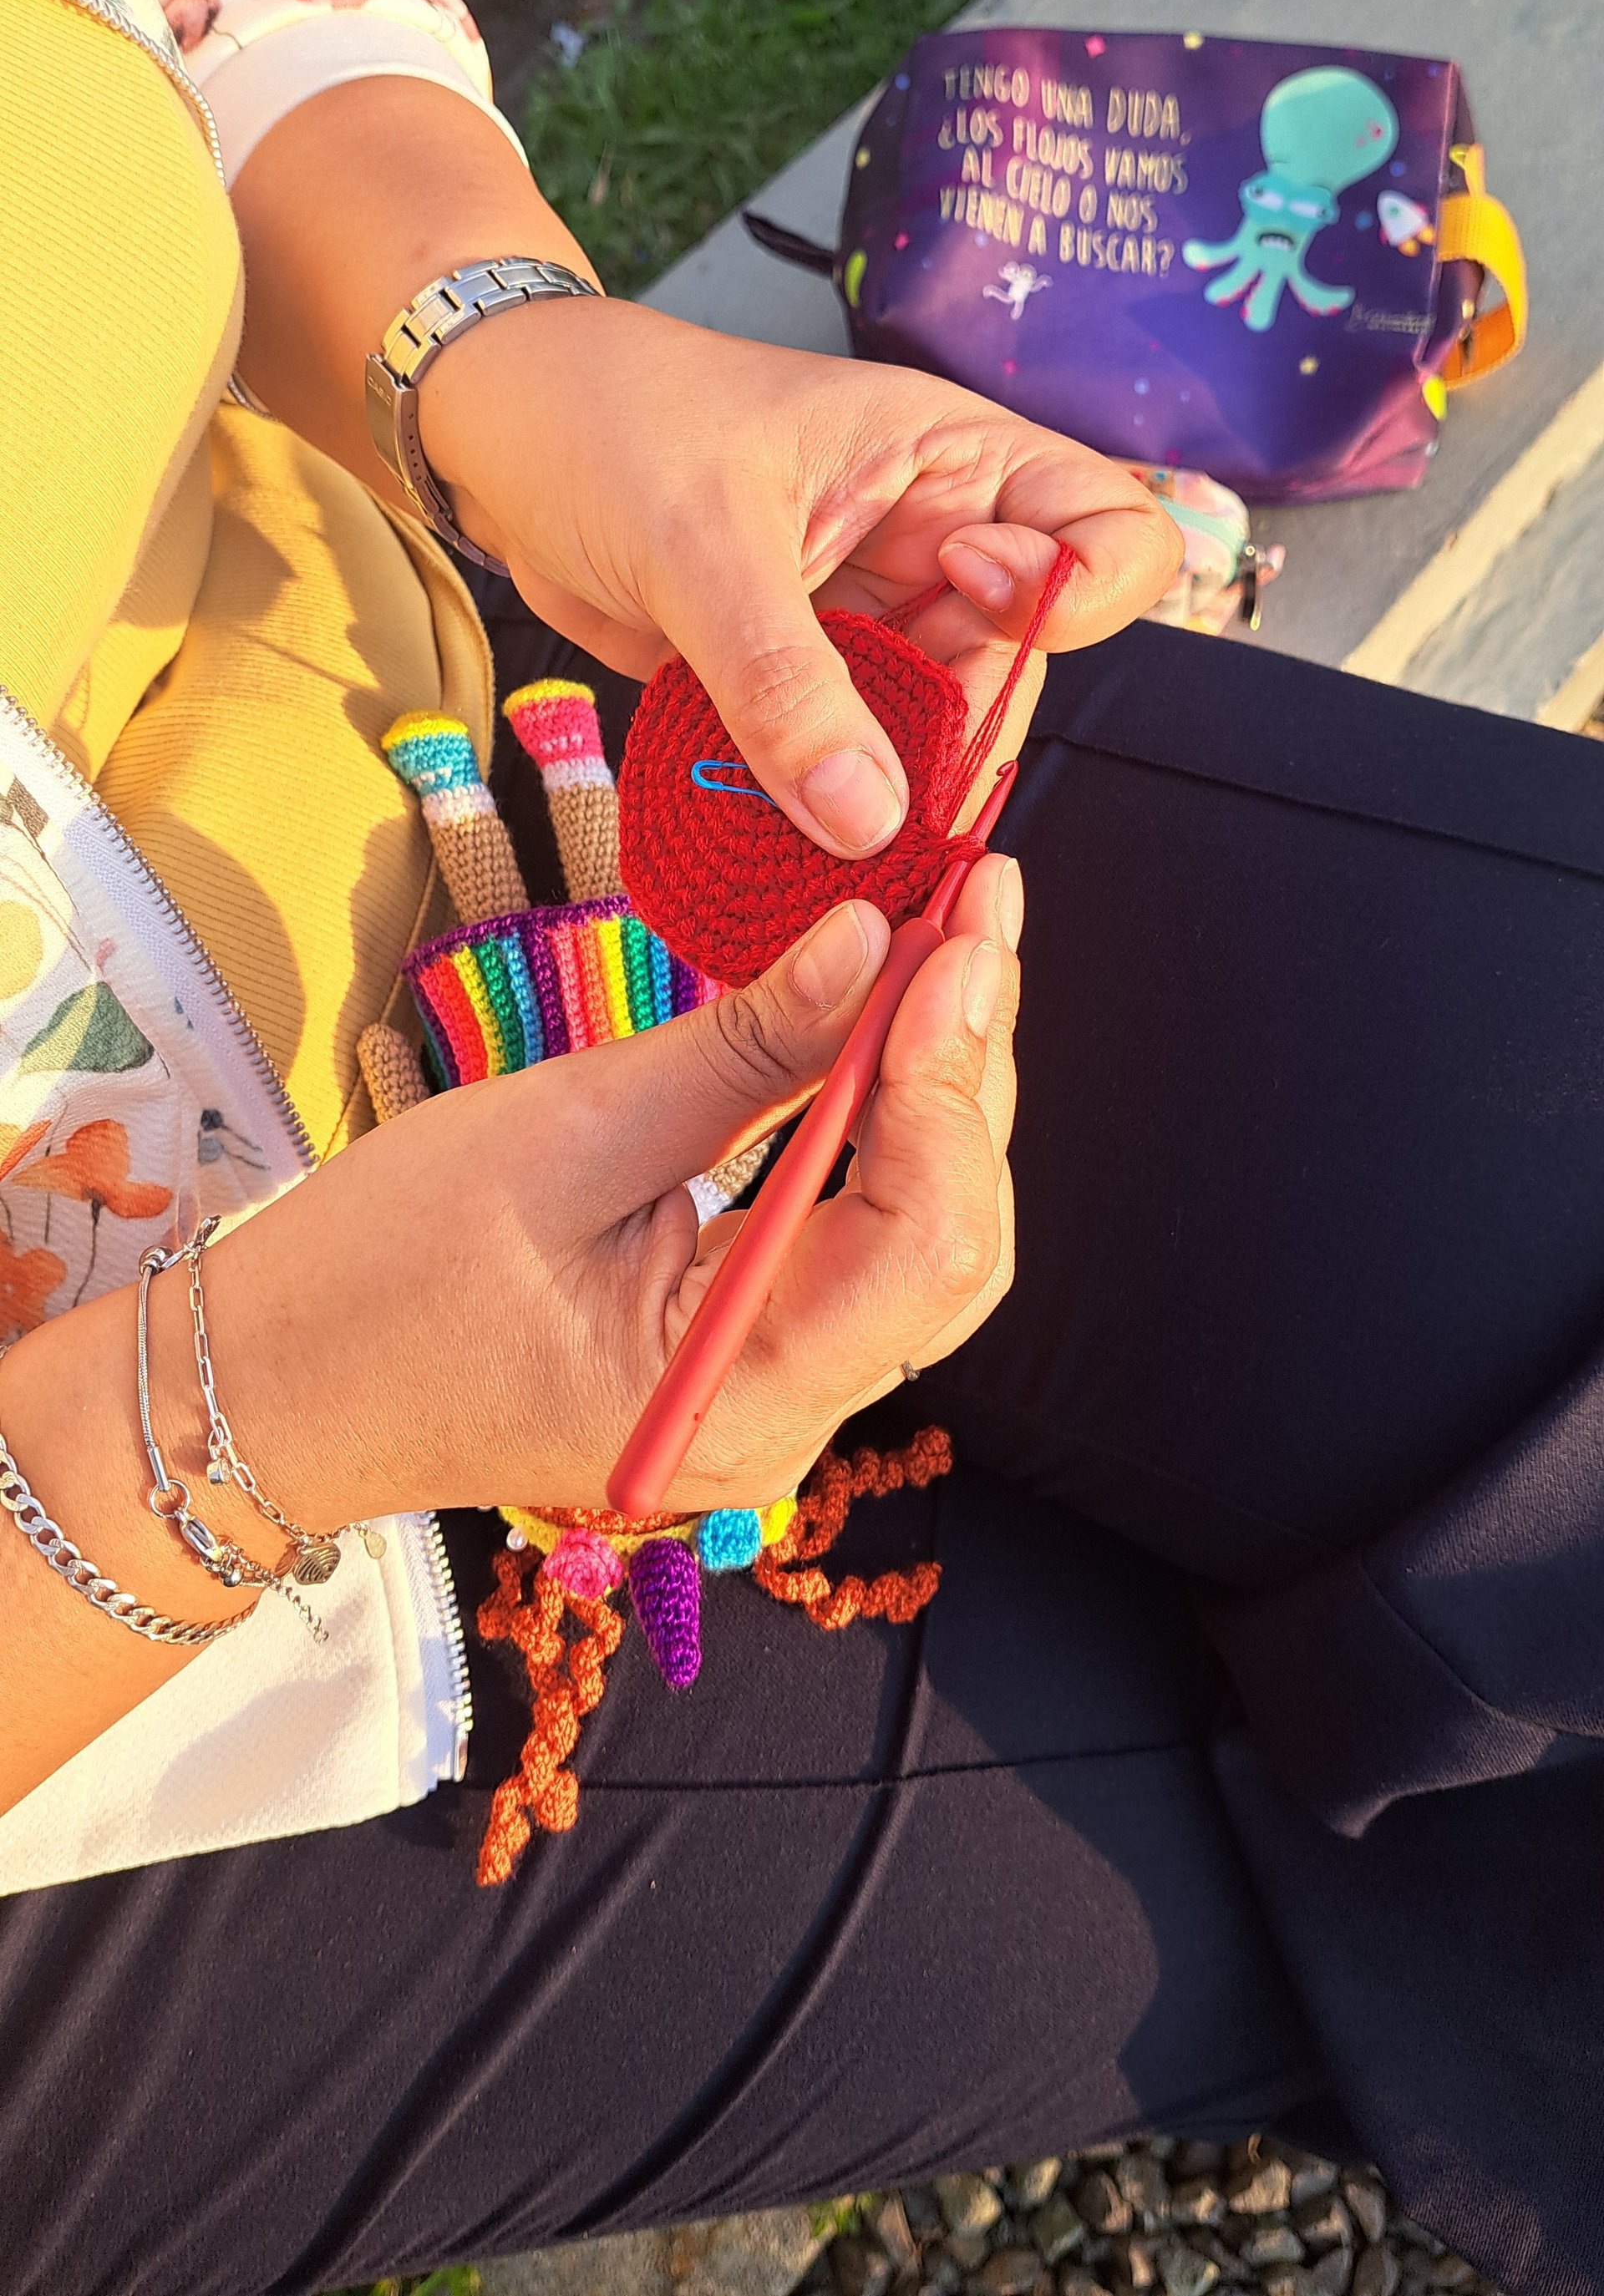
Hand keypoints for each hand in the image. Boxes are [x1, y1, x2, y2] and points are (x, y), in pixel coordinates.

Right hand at [201, 855, 1020, 1522]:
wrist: (274, 1387)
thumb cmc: (379, 1278)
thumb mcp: (566, 1130)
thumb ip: (740, 1049)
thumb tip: (873, 942)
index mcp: (737, 1393)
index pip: (922, 1238)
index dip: (954, 1073)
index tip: (960, 935)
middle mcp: (782, 1420)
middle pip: (950, 1240)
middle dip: (971, 1068)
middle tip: (977, 910)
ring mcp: (771, 1397)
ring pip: (922, 1242)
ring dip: (940, 1092)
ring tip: (950, 947)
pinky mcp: (747, 1354)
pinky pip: (859, 1244)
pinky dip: (884, 1132)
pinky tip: (890, 1031)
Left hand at [422, 294, 1179, 856]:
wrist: (493, 433)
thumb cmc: (603, 421)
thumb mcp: (699, 546)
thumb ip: (785, 685)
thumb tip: (869, 818)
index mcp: (948, 458)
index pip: (1107, 528)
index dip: (1079, 590)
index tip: (984, 610)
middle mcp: (932, 540)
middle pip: (1022, 664)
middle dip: (966, 739)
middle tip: (885, 806)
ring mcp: (872, 612)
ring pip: (938, 728)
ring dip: (894, 794)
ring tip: (829, 849)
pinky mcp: (805, 673)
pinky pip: (851, 754)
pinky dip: (829, 805)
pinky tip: (792, 847)